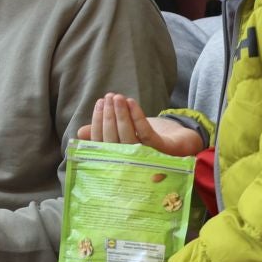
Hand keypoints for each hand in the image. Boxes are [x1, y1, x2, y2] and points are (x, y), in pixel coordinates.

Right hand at [77, 92, 204, 157]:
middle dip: (108, 117)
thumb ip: (104, 133)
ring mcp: (147, 159)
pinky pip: (146, 135)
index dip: (98, 123)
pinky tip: (130, 103)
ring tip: (116, 97)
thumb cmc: (148, 139)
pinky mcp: (162, 151)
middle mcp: (131, 164)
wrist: (181, 142)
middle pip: (113, 141)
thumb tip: (80, 133)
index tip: (98, 105)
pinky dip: (136, 117)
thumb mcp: (124, 133)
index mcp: (120, 161)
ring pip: (128, 138)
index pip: (102, 143)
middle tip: (106, 98)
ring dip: (120, 115)